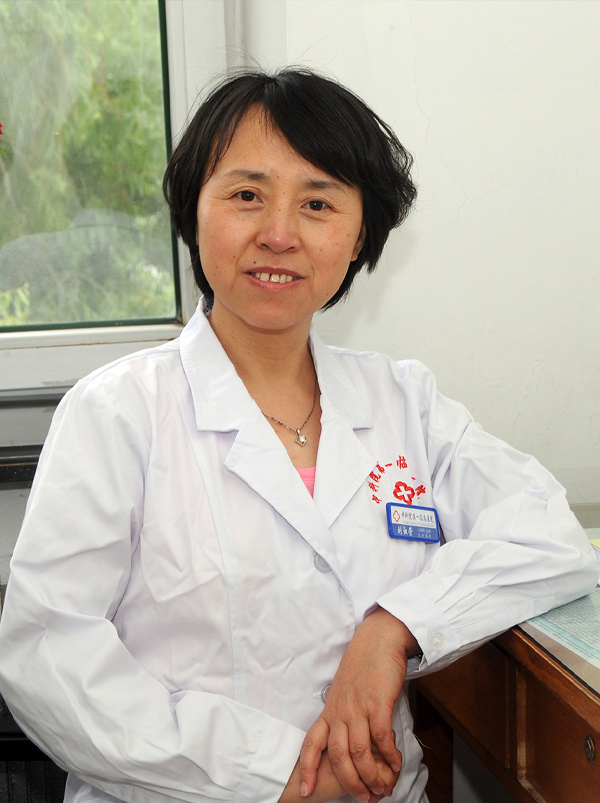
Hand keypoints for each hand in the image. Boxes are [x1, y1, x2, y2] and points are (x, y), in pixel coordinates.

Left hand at [299, 609, 418, 800]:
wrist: (378, 640)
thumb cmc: (363, 666)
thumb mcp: (345, 692)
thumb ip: (344, 714)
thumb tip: (350, 740)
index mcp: (330, 709)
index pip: (311, 743)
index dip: (306, 768)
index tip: (305, 790)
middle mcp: (340, 711)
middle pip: (338, 756)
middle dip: (349, 783)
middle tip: (362, 797)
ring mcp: (358, 707)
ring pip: (359, 752)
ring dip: (371, 775)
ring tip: (382, 786)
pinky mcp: (378, 703)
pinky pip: (381, 738)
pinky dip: (388, 756)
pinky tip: (396, 763)